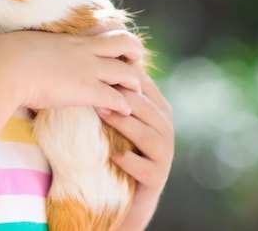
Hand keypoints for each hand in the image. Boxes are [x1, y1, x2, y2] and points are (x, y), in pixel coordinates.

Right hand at [0, 30, 145, 115]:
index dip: (115, 36)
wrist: (4, 67)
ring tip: (133, 94)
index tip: (116, 48)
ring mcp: (88, 69)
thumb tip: (26, 51)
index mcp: (71, 38)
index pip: (105, 28)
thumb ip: (37, 47)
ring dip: (134, 83)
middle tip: (133, 67)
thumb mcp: (27, 44)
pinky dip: (124, 106)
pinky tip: (122, 113)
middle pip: (125, 42)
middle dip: (135, 53)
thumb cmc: (7, 57)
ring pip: (128, 71)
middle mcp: (84, 50)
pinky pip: (117, 98)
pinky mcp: (87, 90)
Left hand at [99, 72, 173, 229]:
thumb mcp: (119, 119)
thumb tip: (92, 62)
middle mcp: (166, 128)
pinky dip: (128, 160)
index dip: (123, 74)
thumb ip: (115, 94)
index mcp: (158, 109)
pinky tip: (111, 154)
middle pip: (146, 107)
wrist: (129, 194)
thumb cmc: (120, 147)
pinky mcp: (157, 177)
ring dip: (125, 124)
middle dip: (122, 97)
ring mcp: (165, 154)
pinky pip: (144, 167)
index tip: (98, 65)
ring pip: (147, 135)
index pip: (144, 85)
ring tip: (101, 114)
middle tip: (96, 88)